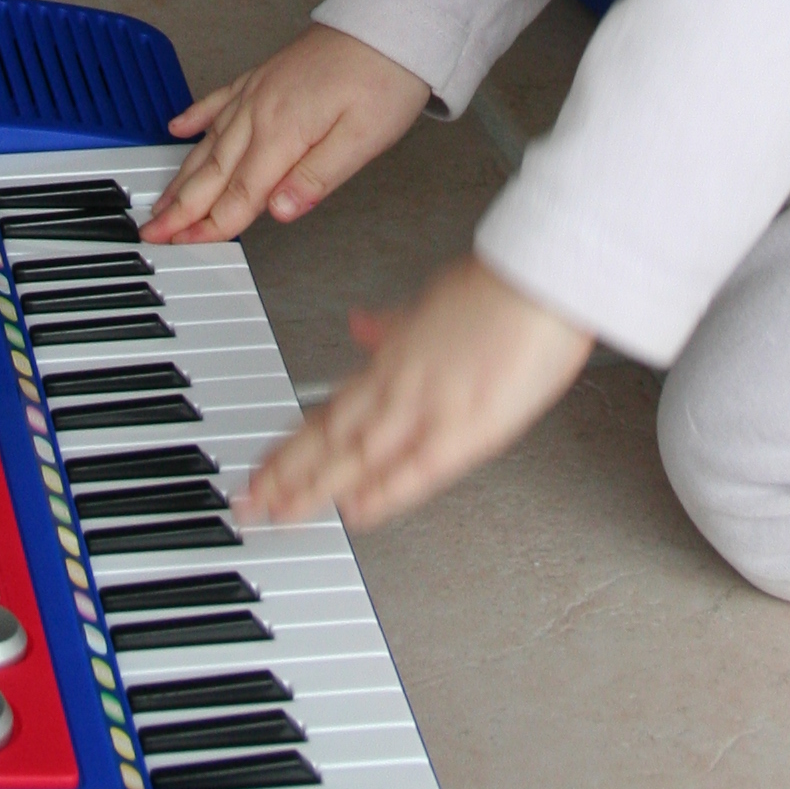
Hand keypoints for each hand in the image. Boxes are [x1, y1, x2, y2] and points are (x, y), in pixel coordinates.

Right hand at [144, 27, 430, 243]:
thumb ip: (316, 177)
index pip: (241, 192)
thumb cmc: (385, 77)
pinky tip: (177, 128)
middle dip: (180, 206)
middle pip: (214, 170)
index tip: (187, 245)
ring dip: (182, 173)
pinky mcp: (265, 74)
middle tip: (152, 231)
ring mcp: (259, 89)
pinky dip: (194, 116)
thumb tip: (280, 212)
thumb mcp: (364, 139)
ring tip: (160, 198)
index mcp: (284, 130)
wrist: (391, 20)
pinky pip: (218, 99)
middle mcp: (261, 108)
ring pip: (209, 140)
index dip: (214, 224)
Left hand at [247, 255, 591, 530]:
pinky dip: (385, 490)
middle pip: (332, 436)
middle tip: (246, 504)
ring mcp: (430, 405)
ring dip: (314, 485)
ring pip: (358, 452)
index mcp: (394, 357)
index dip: (293, 446)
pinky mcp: (468, 424)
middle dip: (286, 474)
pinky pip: (417, 467)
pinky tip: (356, 511)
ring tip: (276, 513)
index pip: (331, 411)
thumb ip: (392, 324)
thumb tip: (360, 326)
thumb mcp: (431, 298)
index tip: (264, 471)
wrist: (543, 275)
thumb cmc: (499, 282)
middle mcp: (403, 384)